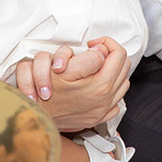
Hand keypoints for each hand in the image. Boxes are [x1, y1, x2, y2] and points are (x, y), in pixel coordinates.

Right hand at [15, 38, 129, 131]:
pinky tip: (97, 85)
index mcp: (101, 86)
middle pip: (124, 67)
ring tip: (95, 67)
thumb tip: (102, 52)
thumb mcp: (64, 69)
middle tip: (93, 52)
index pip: (119, 54)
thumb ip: (88, 58)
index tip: (91, 45)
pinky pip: (116, 100)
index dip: (105, 43)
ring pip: (123, 82)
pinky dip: (111, 89)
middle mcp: (105, 100)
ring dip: (112, 72)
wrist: (37, 117)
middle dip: (111, 55)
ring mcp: (102, 110)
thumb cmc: (46, 94)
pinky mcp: (97, 117)